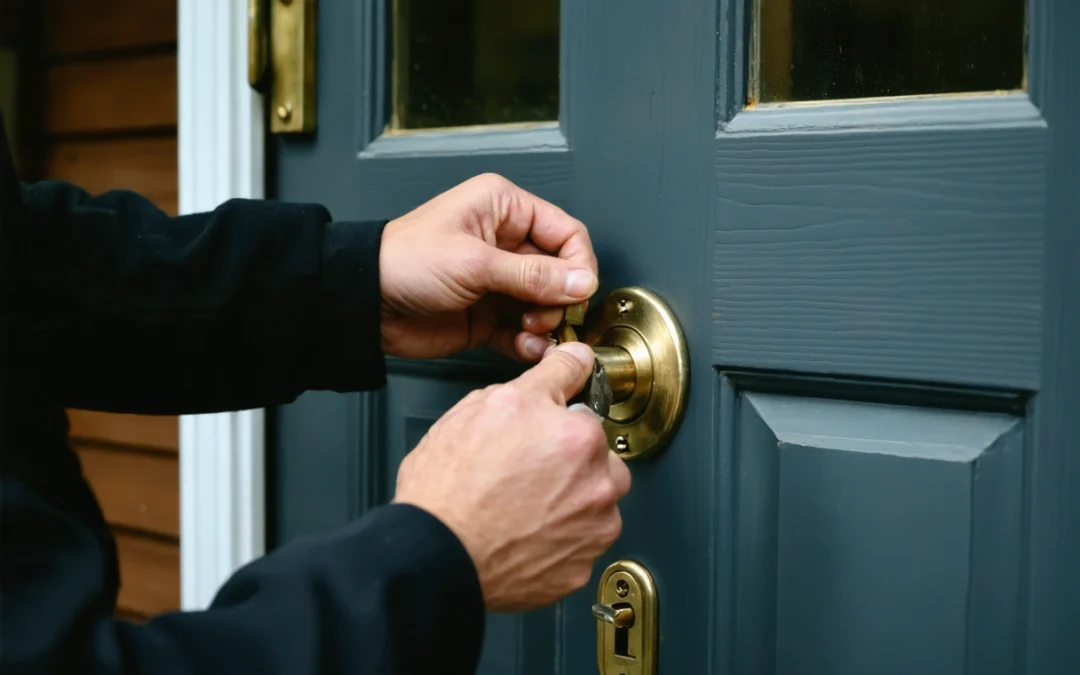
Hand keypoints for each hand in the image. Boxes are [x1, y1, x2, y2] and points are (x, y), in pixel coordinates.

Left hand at [379, 173, 597, 360]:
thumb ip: (532, 274)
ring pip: (547, 305)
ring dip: (547, 324)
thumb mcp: (473, 263)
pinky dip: (530, 343)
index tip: (578, 292)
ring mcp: (499, 281)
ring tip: (531, 332)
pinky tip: (525, 347)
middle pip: (562, 273)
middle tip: (546, 315)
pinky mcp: (490, 316)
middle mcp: (506, 242)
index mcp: (504, 209)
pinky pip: (526, 331)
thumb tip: (581, 282)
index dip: (578, 264)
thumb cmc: (403, 261)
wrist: (364, 303)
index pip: (566, 233)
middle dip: (560, 299)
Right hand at [392, 342, 630, 611]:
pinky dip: (561, 540)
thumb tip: (567, 362)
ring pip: (596, 503)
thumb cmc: (450, 487)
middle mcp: (597, 483)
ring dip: (573, 500)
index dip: (560, 410)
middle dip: (573, 460)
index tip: (557, 411)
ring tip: (526, 504)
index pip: (588, 403)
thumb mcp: (486, 404)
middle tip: (530, 468)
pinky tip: (526, 532)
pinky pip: (581, 545)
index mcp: (579, 436)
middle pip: (601, 459)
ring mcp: (592, 530)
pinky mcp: (579, 569)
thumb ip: (544, 378)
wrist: (435, 556)